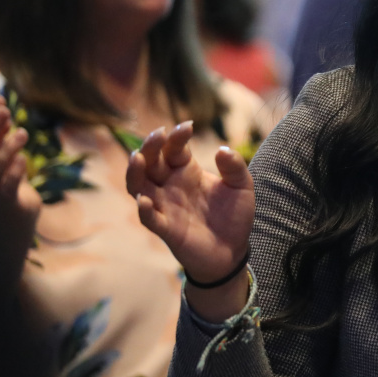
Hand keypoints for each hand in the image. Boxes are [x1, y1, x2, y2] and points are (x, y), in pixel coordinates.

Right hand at [0, 96, 41, 255]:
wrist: (8, 225)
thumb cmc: (3, 187)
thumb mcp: (0, 160)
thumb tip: (4, 114)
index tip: (0, 100)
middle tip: (8, 111)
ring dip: (5, 148)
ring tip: (23, 133)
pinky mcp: (5, 205)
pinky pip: (6, 187)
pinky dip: (14, 171)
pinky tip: (24, 158)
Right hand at [126, 122, 254, 308]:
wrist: (233, 250)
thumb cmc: (233, 215)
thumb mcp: (242, 187)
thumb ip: (235, 167)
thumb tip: (222, 149)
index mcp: (187, 171)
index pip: (174, 148)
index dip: (177, 136)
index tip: (188, 126)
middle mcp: (170, 185)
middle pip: (150, 161)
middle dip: (151, 146)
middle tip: (159, 134)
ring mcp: (165, 206)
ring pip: (138, 185)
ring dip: (135, 171)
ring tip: (138, 157)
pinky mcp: (166, 229)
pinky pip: (149, 218)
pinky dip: (143, 209)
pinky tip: (145, 199)